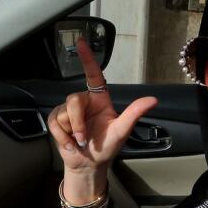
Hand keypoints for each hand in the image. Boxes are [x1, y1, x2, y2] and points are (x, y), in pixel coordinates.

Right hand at [48, 38, 157, 200]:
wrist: (89, 165)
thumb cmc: (106, 147)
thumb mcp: (122, 131)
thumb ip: (134, 114)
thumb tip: (153, 100)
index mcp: (100, 100)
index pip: (93, 75)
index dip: (88, 59)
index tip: (81, 42)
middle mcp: (84, 102)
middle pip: (74, 99)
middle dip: (78, 121)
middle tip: (84, 138)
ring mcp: (69, 112)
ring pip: (64, 112)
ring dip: (71, 131)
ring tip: (79, 142)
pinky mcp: (57, 121)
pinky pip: (54, 122)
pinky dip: (62, 136)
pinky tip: (70, 144)